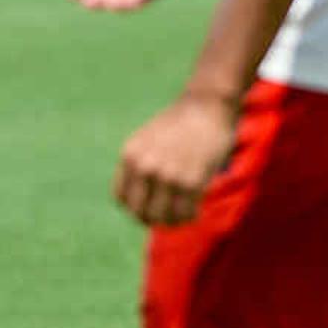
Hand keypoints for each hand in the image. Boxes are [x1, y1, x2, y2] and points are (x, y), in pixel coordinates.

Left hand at [113, 93, 236, 225]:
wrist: (206, 106)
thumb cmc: (178, 125)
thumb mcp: (146, 140)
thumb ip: (140, 166)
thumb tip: (139, 201)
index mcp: (130, 156)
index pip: (121, 198)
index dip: (134, 208)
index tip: (147, 208)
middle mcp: (145, 167)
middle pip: (139, 212)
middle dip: (152, 219)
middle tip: (165, 217)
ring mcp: (167, 175)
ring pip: (163, 217)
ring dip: (172, 221)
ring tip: (181, 216)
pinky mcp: (191, 182)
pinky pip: (185, 213)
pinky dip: (189, 216)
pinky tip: (194, 211)